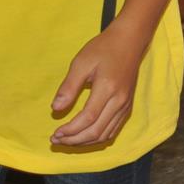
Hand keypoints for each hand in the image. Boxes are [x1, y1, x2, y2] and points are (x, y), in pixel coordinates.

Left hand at [51, 25, 143, 146]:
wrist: (129, 41)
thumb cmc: (103, 48)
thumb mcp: (81, 63)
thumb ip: (68, 87)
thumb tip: (55, 109)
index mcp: (107, 89)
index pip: (87, 119)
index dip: (70, 130)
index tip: (55, 133)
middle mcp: (119, 101)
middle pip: (96, 132)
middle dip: (74, 140)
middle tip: (56, 140)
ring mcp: (125, 106)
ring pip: (105, 135)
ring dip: (85, 142)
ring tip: (67, 141)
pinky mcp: (127, 108)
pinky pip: (112, 131)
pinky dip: (97, 138)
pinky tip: (84, 137)